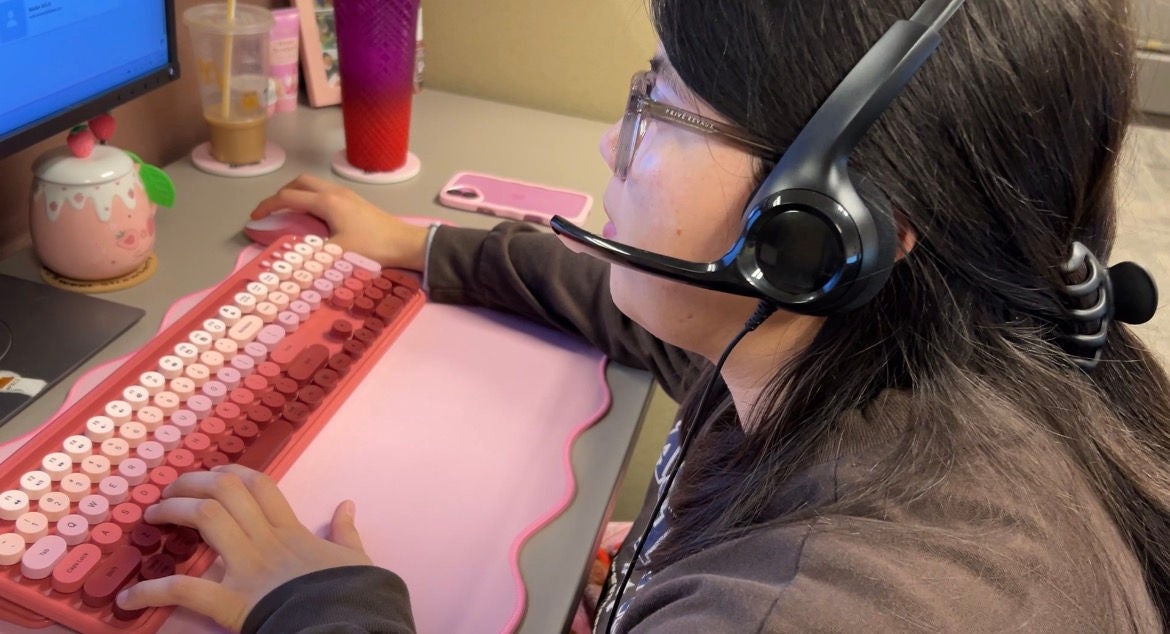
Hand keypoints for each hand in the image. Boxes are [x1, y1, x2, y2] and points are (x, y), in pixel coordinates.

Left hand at [115, 464, 372, 631]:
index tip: (212, 474)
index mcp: (291, 531)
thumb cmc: (351, 594)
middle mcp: (265, 541)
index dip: (230, 472)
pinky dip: (153, 591)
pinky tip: (130, 598)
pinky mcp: (233, 601)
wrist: (345, 625)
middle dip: (192, 483)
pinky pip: (186, 590)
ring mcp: (248, 568)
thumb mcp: (355, 558)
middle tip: (170, 490)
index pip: (258, 485)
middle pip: (225, 491)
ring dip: (173, 511)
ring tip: (152, 516)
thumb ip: (346, 532)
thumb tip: (347, 506)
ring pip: (207, 518)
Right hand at [250, 173, 430, 268]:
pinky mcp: (355, 201)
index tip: (254, 217)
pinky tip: (313, 214)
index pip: (287, 197)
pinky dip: (311, 197)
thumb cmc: (373, 247)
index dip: (267, 206)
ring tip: (288, 211)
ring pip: (314, 184)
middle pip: (300, 182)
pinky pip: (325, 191)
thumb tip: (289, 257)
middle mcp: (335, 192)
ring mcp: (346, 194)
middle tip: (271, 210)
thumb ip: (311, 252)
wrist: (406, 243)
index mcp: (327, 202)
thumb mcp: (338, 253)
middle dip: (281, 193)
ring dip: (297, 193)